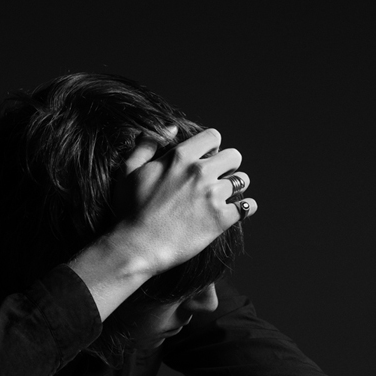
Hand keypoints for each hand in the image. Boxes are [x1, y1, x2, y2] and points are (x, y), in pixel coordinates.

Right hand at [112, 127, 256, 276]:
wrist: (136, 247)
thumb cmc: (129, 210)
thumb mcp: (128, 170)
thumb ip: (146, 145)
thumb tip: (171, 129)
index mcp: (180, 157)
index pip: (213, 137)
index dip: (212, 146)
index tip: (207, 158)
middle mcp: (200, 172)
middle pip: (234, 156)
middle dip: (228, 165)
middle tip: (218, 177)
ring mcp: (213, 195)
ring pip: (243, 180)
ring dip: (236, 186)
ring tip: (225, 195)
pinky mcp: (221, 219)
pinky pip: (248, 206)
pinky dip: (245, 208)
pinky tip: (237, 211)